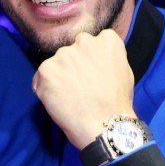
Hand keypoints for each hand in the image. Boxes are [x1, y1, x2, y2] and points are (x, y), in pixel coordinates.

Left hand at [32, 28, 135, 149]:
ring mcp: (63, 55)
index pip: (93, 42)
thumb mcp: (124, 72)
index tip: (92, 73)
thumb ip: (108, 58)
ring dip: (59, 77)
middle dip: (73, 66)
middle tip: (79, 87)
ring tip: (70, 97)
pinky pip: (40, 78)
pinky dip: (45, 89)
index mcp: (106, 40)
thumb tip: (98, 58)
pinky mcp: (46, 69)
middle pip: (72, 50)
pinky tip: (58, 101)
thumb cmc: (116, 104)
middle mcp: (84, 41)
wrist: (103, 125)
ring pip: (56, 64)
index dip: (90, 59)